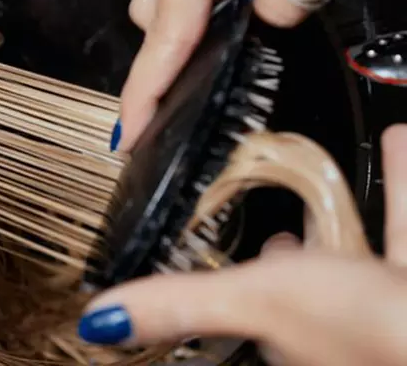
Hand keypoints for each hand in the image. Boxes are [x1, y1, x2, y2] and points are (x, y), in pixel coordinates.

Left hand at [78, 124, 406, 365]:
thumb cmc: (363, 325)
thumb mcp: (250, 299)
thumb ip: (177, 303)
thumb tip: (98, 320)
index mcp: (284, 330)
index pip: (245, 309)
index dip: (228, 285)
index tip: (215, 255)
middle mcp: (335, 322)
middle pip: (302, 277)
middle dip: (289, 247)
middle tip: (276, 227)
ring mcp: (384, 297)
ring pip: (355, 240)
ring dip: (337, 204)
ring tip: (332, 168)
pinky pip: (402, 216)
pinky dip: (399, 179)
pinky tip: (398, 144)